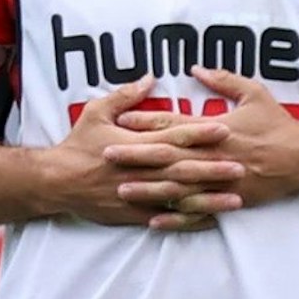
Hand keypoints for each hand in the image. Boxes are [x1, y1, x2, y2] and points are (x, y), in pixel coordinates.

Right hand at [47, 75, 243, 231]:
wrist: (56, 180)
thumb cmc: (77, 144)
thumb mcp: (95, 111)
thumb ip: (124, 96)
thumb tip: (150, 79)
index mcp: (133, 143)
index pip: (172, 136)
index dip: (199, 132)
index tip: (224, 128)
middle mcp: (140, 169)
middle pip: (182, 168)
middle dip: (212, 168)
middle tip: (241, 166)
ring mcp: (138, 194)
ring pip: (180, 198)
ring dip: (208, 198)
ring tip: (235, 198)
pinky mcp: (135, 213)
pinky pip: (167, 218)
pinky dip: (189, 220)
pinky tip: (211, 219)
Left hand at [108, 66, 298, 227]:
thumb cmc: (278, 123)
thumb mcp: (254, 92)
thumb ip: (223, 79)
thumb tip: (196, 67)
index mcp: (217, 129)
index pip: (175, 124)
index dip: (146, 121)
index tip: (120, 120)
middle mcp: (215, 155)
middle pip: (169, 156)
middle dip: (136, 156)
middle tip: (107, 155)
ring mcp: (221, 181)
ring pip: (179, 187)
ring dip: (149, 188)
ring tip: (122, 189)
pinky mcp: (229, 200)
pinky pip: (199, 211)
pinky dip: (177, 217)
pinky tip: (154, 219)